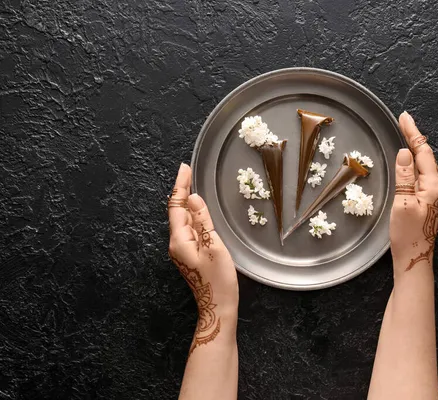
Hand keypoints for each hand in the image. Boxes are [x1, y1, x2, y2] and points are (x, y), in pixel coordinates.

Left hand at [168, 163, 238, 352]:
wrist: (218, 306)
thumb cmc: (218, 280)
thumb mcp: (214, 246)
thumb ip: (203, 221)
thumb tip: (193, 198)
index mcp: (180, 240)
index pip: (176, 207)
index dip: (180, 186)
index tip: (185, 168)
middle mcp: (177, 244)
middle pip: (177, 212)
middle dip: (182, 191)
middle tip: (189, 171)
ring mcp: (182, 250)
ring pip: (183, 220)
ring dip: (187, 203)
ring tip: (191, 184)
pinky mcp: (190, 255)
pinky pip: (189, 230)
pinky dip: (192, 216)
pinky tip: (198, 211)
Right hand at [390, 112, 437, 272]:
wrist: (414, 258)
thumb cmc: (407, 234)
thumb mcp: (403, 203)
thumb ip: (404, 177)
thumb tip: (404, 153)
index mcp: (433, 185)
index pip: (422, 153)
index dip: (413, 134)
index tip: (404, 118)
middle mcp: (437, 187)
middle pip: (426, 156)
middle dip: (414, 137)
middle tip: (403, 121)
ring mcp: (434, 195)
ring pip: (424, 165)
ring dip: (414, 149)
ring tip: (406, 133)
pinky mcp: (428, 201)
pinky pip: (421, 175)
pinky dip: (414, 163)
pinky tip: (408, 160)